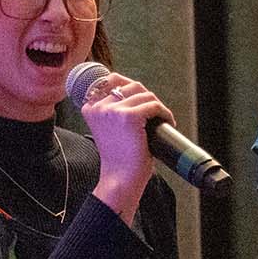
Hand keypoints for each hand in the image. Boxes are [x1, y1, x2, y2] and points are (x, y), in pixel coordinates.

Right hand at [80, 75, 173, 217]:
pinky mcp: (130, 117)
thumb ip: (114, 109)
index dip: (130, 86)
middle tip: (154, 114)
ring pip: (145, 94)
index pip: (111, 79)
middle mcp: (99, 107)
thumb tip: (136, 89)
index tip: (142, 98)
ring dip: (158, 106)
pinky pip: (154, 105)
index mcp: (90, 108)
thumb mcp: (109, 128)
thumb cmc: (118, 157)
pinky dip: (165, 113)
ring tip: (162, 121)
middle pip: (132, 85)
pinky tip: (167, 122)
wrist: (120, 179)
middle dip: (147, 97)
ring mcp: (113, 111)